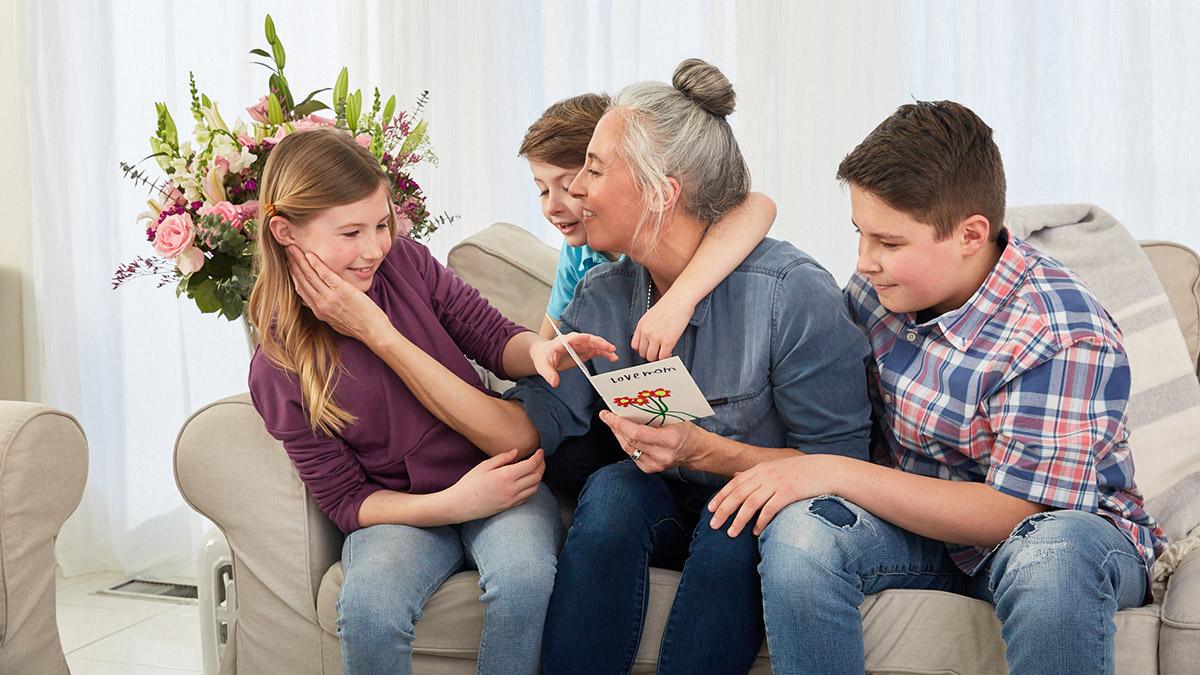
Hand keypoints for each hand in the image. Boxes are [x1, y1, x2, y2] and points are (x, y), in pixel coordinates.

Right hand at [286, 246, 391, 343]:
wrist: (373, 332)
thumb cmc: (358, 327)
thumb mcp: (335, 322)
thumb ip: (325, 311)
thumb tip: (316, 304)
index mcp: (319, 311)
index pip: (301, 289)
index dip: (293, 275)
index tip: (289, 264)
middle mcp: (321, 304)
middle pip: (302, 280)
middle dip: (293, 264)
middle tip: (287, 250)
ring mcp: (330, 298)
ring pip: (310, 276)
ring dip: (300, 260)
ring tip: (293, 248)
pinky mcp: (342, 292)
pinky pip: (326, 275)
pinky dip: (316, 264)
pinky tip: (309, 254)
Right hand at [447, 449, 545, 521]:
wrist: (460, 505)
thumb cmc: (469, 484)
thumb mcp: (483, 466)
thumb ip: (502, 458)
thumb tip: (516, 452)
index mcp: (505, 476)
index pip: (531, 465)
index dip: (539, 457)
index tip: (540, 451)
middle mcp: (512, 489)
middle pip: (537, 476)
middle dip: (542, 465)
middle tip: (540, 458)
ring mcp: (512, 500)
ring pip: (535, 488)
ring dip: (538, 477)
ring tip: (535, 469)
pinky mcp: (510, 506)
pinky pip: (527, 497)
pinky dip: (532, 488)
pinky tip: (527, 481)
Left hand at [531, 332, 617, 386]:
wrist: (544, 355)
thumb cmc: (543, 357)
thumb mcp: (543, 366)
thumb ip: (549, 374)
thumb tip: (554, 383)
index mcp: (564, 341)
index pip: (575, 338)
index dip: (584, 338)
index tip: (592, 340)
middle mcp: (574, 341)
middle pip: (589, 340)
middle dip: (599, 343)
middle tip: (610, 349)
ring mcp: (581, 345)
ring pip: (595, 345)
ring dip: (605, 349)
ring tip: (614, 356)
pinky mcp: (584, 351)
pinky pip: (596, 350)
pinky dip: (604, 353)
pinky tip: (612, 358)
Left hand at [598, 410, 697, 472]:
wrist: (698, 451)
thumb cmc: (688, 432)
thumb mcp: (674, 420)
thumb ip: (654, 418)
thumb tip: (631, 409)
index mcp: (669, 440)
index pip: (637, 433)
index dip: (620, 424)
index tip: (609, 415)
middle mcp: (661, 455)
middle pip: (630, 441)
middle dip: (615, 427)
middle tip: (607, 416)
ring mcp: (655, 464)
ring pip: (629, 449)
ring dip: (619, 435)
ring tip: (613, 423)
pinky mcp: (651, 469)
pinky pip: (633, 455)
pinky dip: (627, 444)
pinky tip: (623, 435)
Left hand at [632, 298, 694, 361]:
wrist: (680, 299)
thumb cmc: (669, 304)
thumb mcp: (651, 315)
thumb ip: (647, 328)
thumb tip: (650, 340)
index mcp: (641, 326)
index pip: (635, 346)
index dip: (643, 349)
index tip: (650, 348)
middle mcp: (646, 333)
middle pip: (643, 353)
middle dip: (651, 354)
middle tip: (659, 351)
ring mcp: (656, 338)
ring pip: (652, 357)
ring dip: (658, 357)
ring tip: (665, 352)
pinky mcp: (668, 341)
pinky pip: (663, 357)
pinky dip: (667, 357)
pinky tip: (671, 351)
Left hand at [706, 454, 838, 537]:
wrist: (825, 470)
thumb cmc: (800, 471)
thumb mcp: (774, 468)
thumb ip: (754, 473)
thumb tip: (735, 475)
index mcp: (760, 469)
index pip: (734, 483)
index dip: (720, 496)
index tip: (710, 509)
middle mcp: (765, 475)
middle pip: (738, 494)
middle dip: (723, 510)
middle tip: (713, 525)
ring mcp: (776, 483)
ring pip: (750, 504)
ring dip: (738, 520)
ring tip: (730, 533)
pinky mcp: (788, 493)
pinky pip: (769, 510)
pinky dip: (760, 522)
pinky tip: (755, 532)